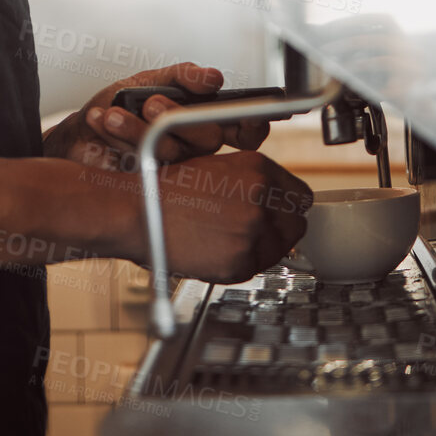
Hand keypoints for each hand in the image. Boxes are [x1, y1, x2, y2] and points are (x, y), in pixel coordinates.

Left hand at [42, 63, 272, 169]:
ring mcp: (174, 168)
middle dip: (178, 117)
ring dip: (138, 127)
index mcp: (205, 120)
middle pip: (208, 139)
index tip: (251, 115)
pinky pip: (140, 162)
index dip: (254, 125)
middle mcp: (195, 147)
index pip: (245, 130)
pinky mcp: (148, 182)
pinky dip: (116, 134)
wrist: (84, 128)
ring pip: (171, 151)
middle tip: (151, 103)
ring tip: (114, 113)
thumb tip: (214, 78)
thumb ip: (184, 76)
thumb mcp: (153, 80)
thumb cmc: (124, 103)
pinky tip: (101, 119)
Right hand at [135, 150, 311, 283]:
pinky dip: (240, 264)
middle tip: (254, 232)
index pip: (299, 196)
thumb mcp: (216, 167)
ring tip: (228, 240)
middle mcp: (260, 197)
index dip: (286, 207)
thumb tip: (275, 202)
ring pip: (279, 248)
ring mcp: (251, 231)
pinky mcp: (239, 261)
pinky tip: (217, 251)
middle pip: (296, 223)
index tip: (278, 214)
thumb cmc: (166, 190)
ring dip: (261, 248)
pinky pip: (255, 267)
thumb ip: (252, 182)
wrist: (136, 212)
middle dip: (279, 229)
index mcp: (257, 168)